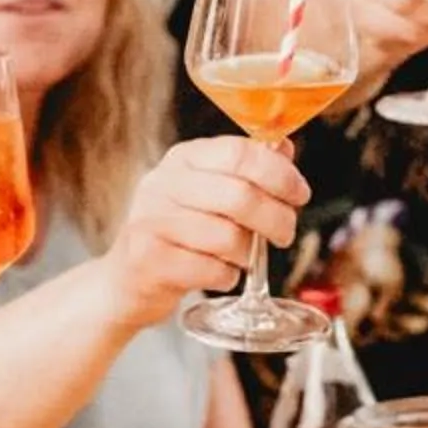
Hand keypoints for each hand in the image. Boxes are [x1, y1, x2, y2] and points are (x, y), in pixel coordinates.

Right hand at [109, 138, 309, 325]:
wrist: (127, 279)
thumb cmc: (179, 232)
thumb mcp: (208, 192)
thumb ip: (246, 170)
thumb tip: (283, 148)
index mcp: (184, 158)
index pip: (240, 153)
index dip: (279, 174)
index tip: (299, 194)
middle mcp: (163, 183)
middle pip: (240, 196)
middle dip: (276, 219)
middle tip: (285, 233)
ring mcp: (151, 220)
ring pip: (228, 237)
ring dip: (249, 254)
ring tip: (244, 257)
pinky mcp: (147, 259)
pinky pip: (210, 270)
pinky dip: (226, 277)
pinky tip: (220, 274)